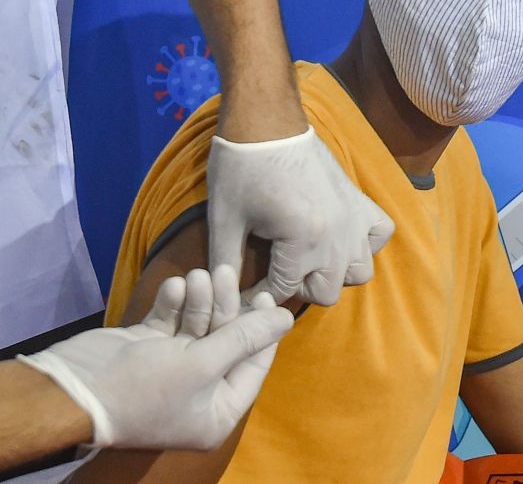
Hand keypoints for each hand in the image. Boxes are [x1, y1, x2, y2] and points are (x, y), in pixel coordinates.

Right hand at [17, 266, 292, 449]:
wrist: (73, 388)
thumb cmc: (146, 386)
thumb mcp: (204, 363)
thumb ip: (246, 337)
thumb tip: (287, 318)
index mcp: (217, 411)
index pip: (254, 364)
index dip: (261, 329)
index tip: (262, 295)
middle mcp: (198, 391)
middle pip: (226, 339)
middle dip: (224, 305)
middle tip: (222, 272)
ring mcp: (172, 367)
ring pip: (199, 324)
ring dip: (198, 299)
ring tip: (195, 277)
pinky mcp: (149, 348)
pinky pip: (172, 321)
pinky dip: (173, 303)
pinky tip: (172, 287)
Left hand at [208, 126, 394, 304]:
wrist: (266, 121)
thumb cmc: (241, 166)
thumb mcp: (224, 218)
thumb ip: (224, 263)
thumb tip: (220, 299)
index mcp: (303, 238)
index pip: (283, 290)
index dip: (257, 293)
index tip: (242, 288)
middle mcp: (337, 233)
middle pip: (325, 292)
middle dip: (298, 286)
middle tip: (277, 267)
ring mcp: (353, 216)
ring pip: (359, 272)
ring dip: (334, 271)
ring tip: (309, 257)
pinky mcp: (360, 200)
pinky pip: (380, 234)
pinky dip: (364, 242)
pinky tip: (339, 236)